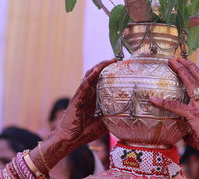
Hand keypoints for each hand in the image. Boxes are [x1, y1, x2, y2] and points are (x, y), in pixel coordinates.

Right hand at [30, 59, 115, 173]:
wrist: (70, 139)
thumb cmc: (85, 131)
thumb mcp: (104, 123)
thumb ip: (113, 118)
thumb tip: (129, 117)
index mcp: (94, 97)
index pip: (103, 81)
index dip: (111, 73)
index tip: (122, 66)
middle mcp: (88, 93)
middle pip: (97, 74)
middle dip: (107, 66)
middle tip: (118, 59)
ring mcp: (82, 94)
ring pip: (90, 75)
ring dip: (100, 66)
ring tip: (110, 60)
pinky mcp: (77, 98)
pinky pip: (84, 84)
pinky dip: (91, 76)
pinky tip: (97, 70)